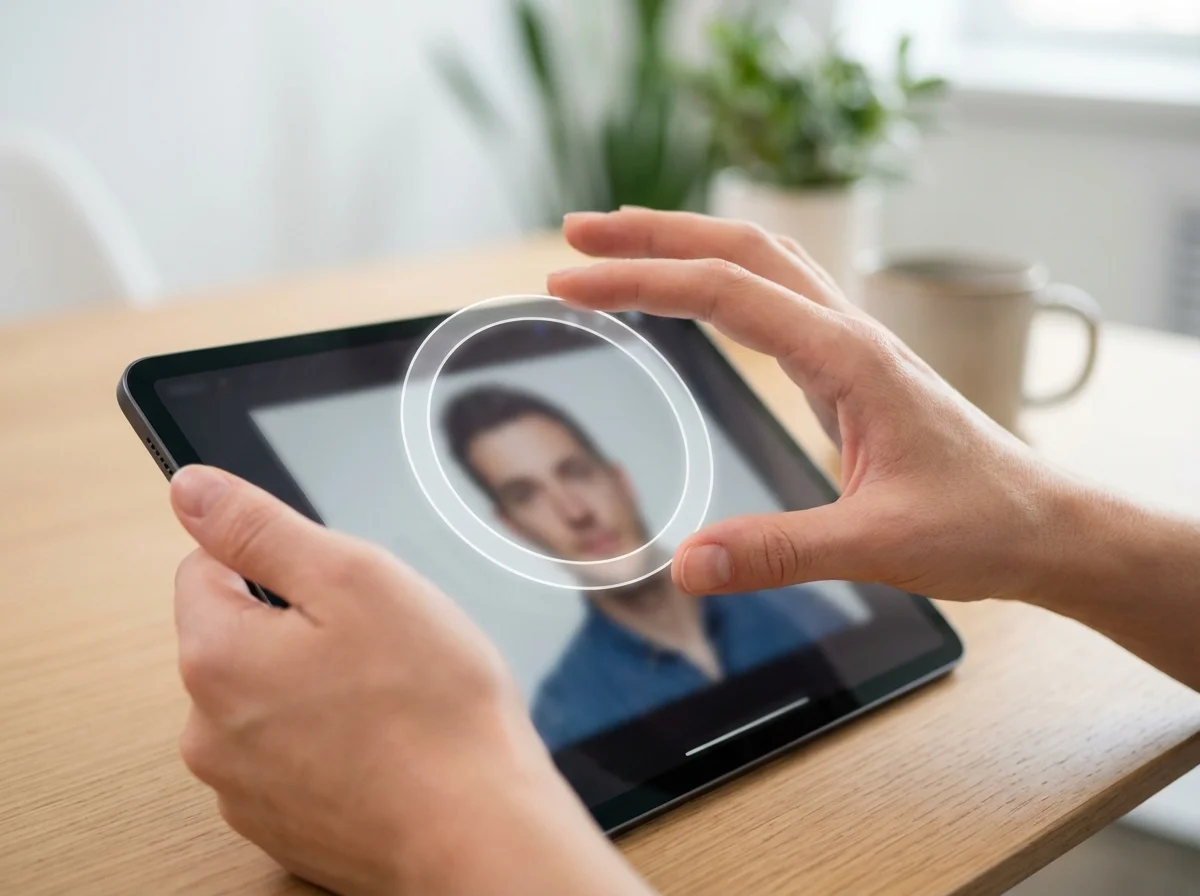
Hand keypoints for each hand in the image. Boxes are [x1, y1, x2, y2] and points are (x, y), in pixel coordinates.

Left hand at [169, 465, 649, 895]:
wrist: (478, 831)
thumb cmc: (431, 708)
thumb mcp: (353, 578)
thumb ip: (259, 527)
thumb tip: (191, 490)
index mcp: (216, 656)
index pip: (205, 566)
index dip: (277, 560)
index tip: (333, 586)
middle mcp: (208, 731)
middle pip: (239, 637)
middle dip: (301, 627)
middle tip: (376, 643)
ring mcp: (242, 788)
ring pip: (269, 699)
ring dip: (316, 687)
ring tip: (389, 700)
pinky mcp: (280, 824)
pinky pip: (291, 756)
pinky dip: (330, 744)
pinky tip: (385, 745)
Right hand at [550, 208, 1071, 604]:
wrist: (1043, 524)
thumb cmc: (979, 525)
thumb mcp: (879, 546)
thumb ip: (780, 552)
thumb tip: (686, 565)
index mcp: (850, 357)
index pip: (725, 293)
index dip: (640, 282)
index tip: (569, 285)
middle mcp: (847, 334)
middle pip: (739, 249)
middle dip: (652, 234)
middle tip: (575, 236)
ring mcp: (848, 345)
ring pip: (759, 261)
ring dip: (686, 241)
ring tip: (616, 243)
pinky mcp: (845, 368)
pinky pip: (772, 297)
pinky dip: (717, 277)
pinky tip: (691, 292)